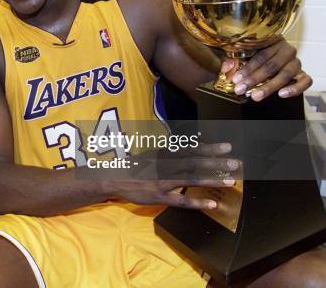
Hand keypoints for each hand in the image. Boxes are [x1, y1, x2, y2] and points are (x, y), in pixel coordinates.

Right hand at [105, 143, 239, 209]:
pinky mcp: (159, 196)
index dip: (209, 148)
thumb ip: (171, 151)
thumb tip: (191, 146)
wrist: (114, 178)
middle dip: (216, 162)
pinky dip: (197, 202)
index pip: (191, 149)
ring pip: (191, 179)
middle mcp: (166, 165)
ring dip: (212, 180)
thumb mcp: (152, 154)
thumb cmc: (135, 166)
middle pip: (195, 162)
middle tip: (236, 163)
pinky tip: (212, 204)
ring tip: (231, 181)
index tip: (227, 147)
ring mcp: (163, 181)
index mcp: (165, 154)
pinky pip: (181, 200)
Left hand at [222, 37, 311, 100]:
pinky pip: (305, 81)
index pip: (260, 55)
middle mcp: (286, 50)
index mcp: (272, 41)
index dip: (247, 68)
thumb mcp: (243, 54)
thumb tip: (226, 67)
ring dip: (270, 86)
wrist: (273, 58)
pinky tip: (282, 94)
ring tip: (256, 96)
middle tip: (241, 89)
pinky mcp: (303, 73)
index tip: (235, 79)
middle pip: (271, 65)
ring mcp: (296, 61)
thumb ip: (233, 59)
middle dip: (254, 79)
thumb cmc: (255, 54)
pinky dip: (295, 88)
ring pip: (286, 74)